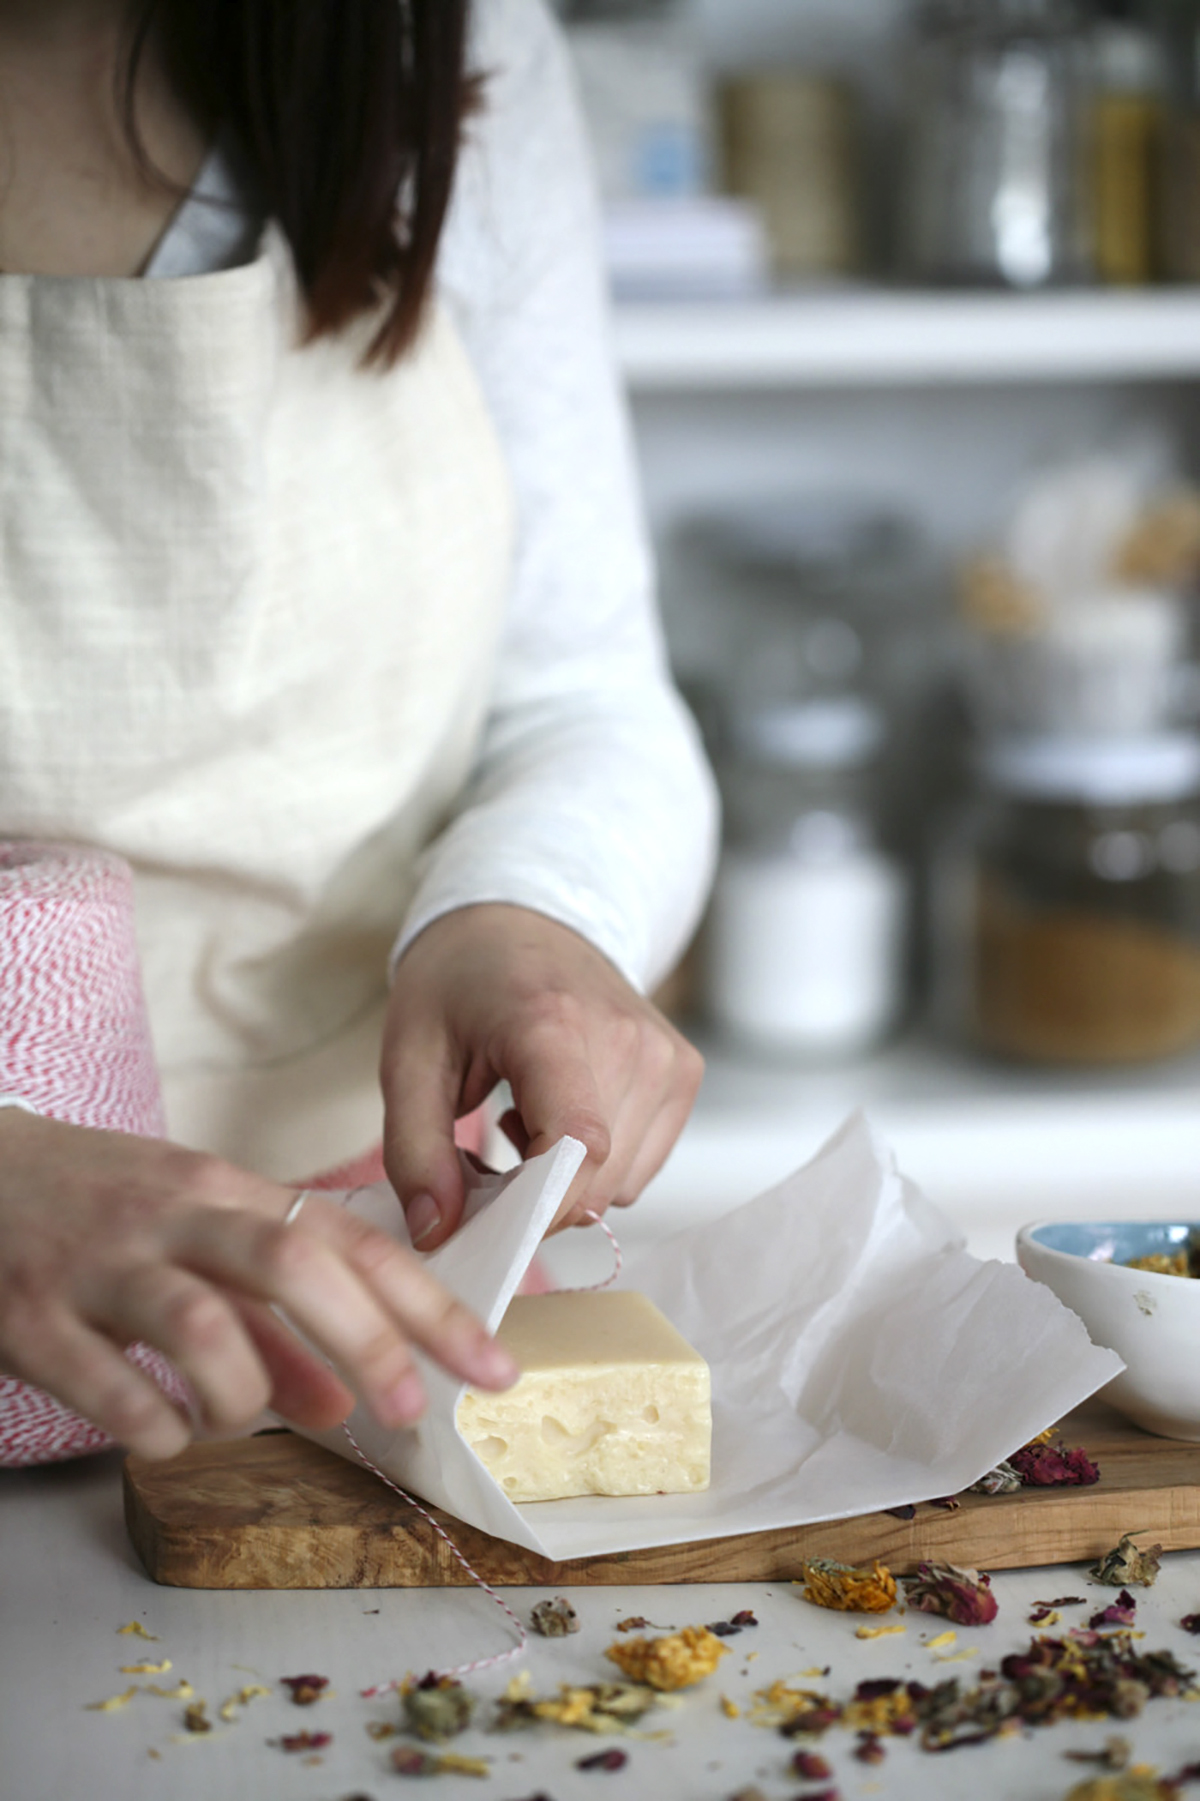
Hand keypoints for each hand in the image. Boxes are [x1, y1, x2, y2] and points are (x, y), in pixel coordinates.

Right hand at [0, 1112, 516, 1460]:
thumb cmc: (99, 1208)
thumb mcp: (195, 1243)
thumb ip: (271, 1324)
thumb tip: (341, 1400)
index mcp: (225, 1190)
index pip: (351, 1240)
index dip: (429, 1305)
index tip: (492, 1366)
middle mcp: (173, 1214)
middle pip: (292, 1263)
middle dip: (366, 1341)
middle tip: (404, 1409)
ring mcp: (101, 1262)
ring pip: (201, 1324)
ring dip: (244, 1393)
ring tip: (238, 1418)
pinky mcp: (31, 1315)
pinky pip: (109, 1386)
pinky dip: (154, 1428)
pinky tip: (163, 1435)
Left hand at [381, 904, 703, 1250]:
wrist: (522, 919)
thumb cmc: (460, 982)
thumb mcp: (407, 1058)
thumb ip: (415, 1151)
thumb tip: (438, 1233)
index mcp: (553, 1023)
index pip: (576, 1143)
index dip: (536, 1206)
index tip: (486, 1222)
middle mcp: (627, 1038)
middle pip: (596, 1179)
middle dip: (531, 1202)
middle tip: (480, 1167)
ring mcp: (666, 1056)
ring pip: (619, 1185)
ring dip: (563, 1185)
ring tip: (520, 1126)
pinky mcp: (684, 1072)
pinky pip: (640, 1169)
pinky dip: (595, 1168)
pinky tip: (556, 1118)